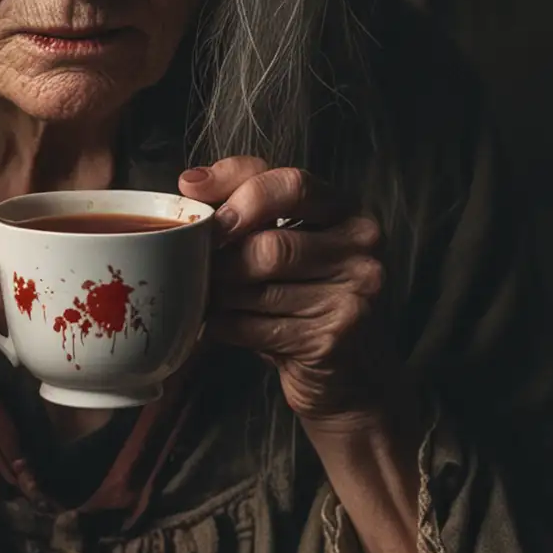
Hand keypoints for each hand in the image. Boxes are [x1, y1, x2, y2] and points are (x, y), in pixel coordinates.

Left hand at [181, 158, 398, 424]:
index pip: (292, 184)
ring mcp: (354, 295)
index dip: (239, 195)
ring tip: (206, 294)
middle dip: (222, 260)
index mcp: (347, 210)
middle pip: (270, 245)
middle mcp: (361, 248)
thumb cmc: (302, 289)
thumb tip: (191, 182)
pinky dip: (225, 326)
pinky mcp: (333, 339)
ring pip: (259, 288)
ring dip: (218, 294)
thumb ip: (244, 196)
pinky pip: (256, 327)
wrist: (345, 370)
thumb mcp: (284, 233)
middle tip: (195, 267)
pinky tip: (219, 324)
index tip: (205, 213)